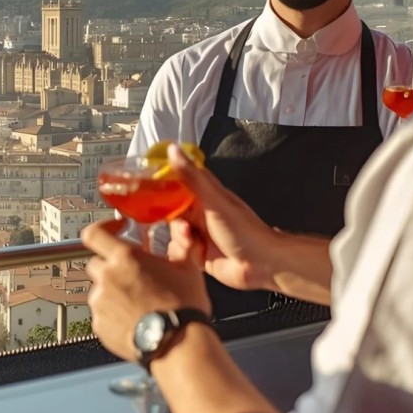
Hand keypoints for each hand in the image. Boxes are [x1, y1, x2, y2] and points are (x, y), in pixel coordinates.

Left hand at [81, 218, 210, 362]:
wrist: (179, 345)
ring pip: (99, 290)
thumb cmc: (184, 309)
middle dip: (112, 267)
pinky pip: (101, 314)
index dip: (102, 229)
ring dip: (113, 292)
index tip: (114, 231)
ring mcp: (100, 303)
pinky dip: (112, 314)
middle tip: (132, 275)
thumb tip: (181, 235)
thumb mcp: (186, 269)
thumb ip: (177, 247)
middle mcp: (107, 277)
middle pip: (97, 263)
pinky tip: (134, 319)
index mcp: (125, 258)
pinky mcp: (99, 326)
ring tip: (137, 303)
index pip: (94, 233)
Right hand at [165, 144, 279, 290]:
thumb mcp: (214, 200)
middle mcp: (200, 213)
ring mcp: (198, 233)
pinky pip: (178, 252)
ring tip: (196, 247)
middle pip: (170, 214)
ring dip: (181, 243)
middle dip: (175, 225)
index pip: (176, 184)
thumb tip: (173, 148)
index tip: (152, 196)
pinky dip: (184, 256)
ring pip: (173, 234)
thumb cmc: (243, 230)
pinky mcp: (197, 253)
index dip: (162, 188)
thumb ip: (191, 176)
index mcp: (204, 195)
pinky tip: (198, 258)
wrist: (260, 265)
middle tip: (188, 231)